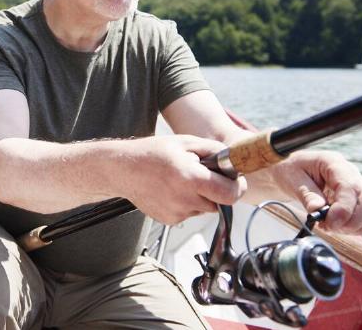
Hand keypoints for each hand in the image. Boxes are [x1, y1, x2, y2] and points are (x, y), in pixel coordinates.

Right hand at [121, 135, 246, 224]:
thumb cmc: (152, 153)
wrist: (122, 169)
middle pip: (219, 203)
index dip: (238, 187)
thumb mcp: (185, 142)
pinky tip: (171, 189)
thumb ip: (213, 150)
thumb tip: (232, 159)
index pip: (230, 194)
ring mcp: (177, 213)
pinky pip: (189, 213)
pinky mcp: (170, 220)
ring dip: (200, 196)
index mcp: (191, 178)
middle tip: (202, 175)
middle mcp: (185, 200)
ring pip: (204, 208)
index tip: (235, 180)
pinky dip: (186, 202)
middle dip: (217, 190)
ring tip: (181, 180)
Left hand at [268, 150, 361, 234]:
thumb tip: (318, 210)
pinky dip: (354, 228)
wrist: (292, 171)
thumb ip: (306, 194)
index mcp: (333, 163)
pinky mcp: (357, 199)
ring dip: (351, 226)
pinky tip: (335, 226)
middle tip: (328, 227)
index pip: (350, 187)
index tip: (329, 224)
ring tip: (328, 226)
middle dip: (350, 221)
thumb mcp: (292, 179)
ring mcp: (357, 186)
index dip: (343, 210)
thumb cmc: (291, 171)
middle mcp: (351, 173)